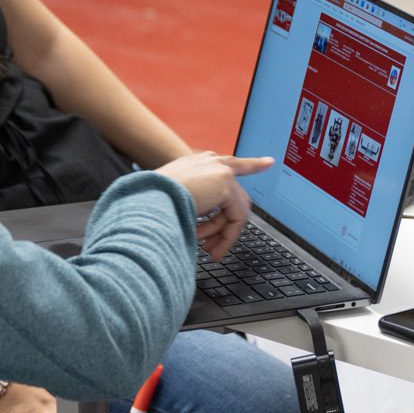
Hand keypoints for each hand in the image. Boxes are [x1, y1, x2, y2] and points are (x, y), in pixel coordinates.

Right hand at [154, 152, 273, 259]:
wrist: (145, 199)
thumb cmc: (149, 203)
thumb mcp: (172, 200)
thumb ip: (194, 205)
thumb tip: (202, 228)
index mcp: (196, 163)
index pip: (230, 163)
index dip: (251, 164)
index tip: (268, 162)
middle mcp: (210, 161)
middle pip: (236, 196)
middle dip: (226, 226)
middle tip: (214, 248)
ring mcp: (218, 169)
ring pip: (235, 209)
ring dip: (221, 234)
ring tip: (208, 251)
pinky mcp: (224, 182)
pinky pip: (235, 216)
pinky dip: (226, 236)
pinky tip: (213, 249)